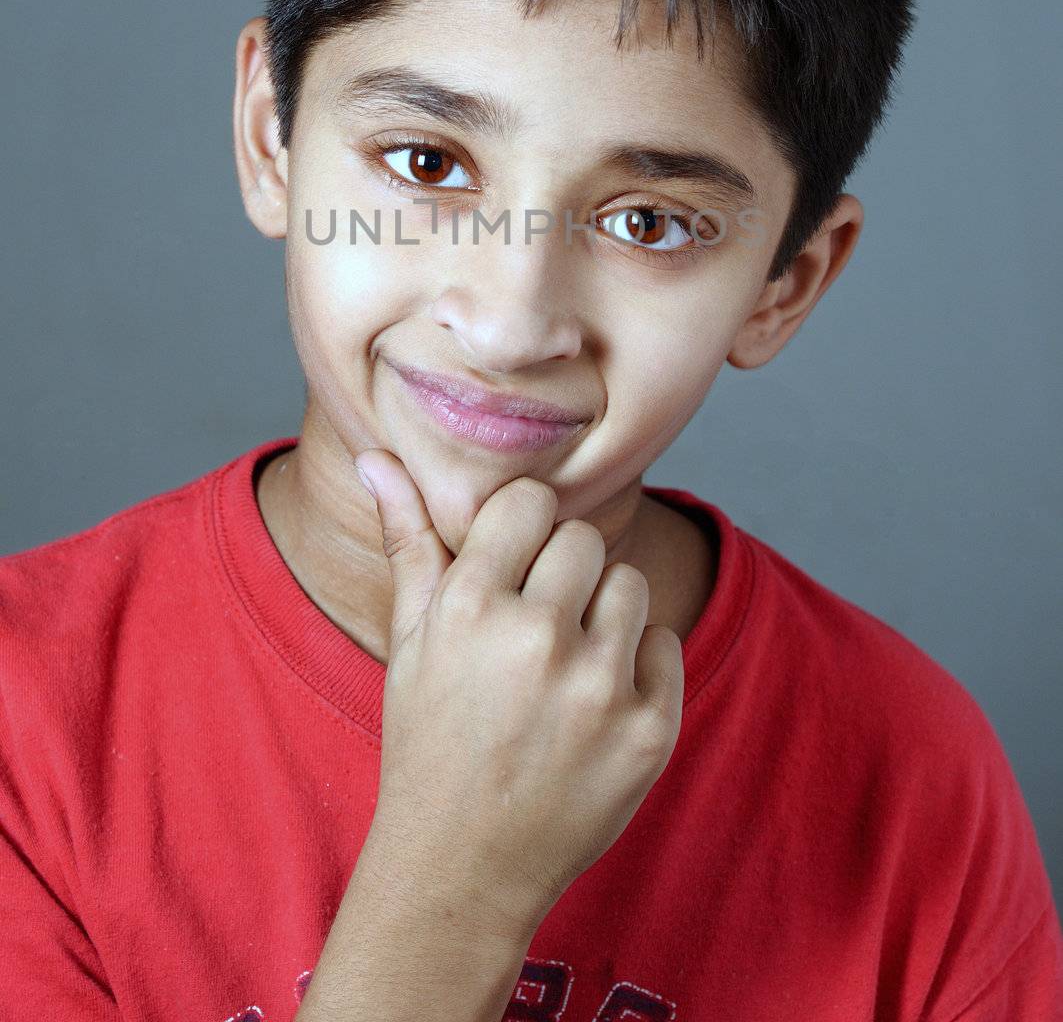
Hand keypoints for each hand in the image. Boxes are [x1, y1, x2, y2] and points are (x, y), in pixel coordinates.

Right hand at [353, 448, 684, 930]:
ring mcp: (599, 689)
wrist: (462, 868)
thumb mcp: (409, 641)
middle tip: (535, 627)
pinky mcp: (649, 731)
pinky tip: (593, 709)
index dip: (522, 531)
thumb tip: (376, 455)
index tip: (512, 569)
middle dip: (563, 573)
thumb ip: (408, 541)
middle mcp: (537, 640)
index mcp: (471, 607)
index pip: (530, 502)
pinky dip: (637, 669)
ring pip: (630, 585)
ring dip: (604, 615)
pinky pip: (665, 645)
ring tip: (564, 667)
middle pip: (585, 539)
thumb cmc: (429, 741)